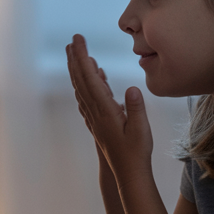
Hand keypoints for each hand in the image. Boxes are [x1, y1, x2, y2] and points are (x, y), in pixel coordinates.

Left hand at [65, 34, 153, 176]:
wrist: (128, 173)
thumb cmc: (137, 152)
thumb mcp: (141, 129)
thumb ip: (136, 108)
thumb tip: (132, 88)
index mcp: (104, 110)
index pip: (90, 79)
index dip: (83, 57)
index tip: (78, 40)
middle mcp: (95, 113)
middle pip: (81, 81)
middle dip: (76, 59)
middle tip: (72, 40)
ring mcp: (95, 118)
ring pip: (82, 89)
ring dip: (77, 70)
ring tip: (75, 54)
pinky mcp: (98, 123)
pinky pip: (87, 99)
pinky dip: (85, 85)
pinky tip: (88, 79)